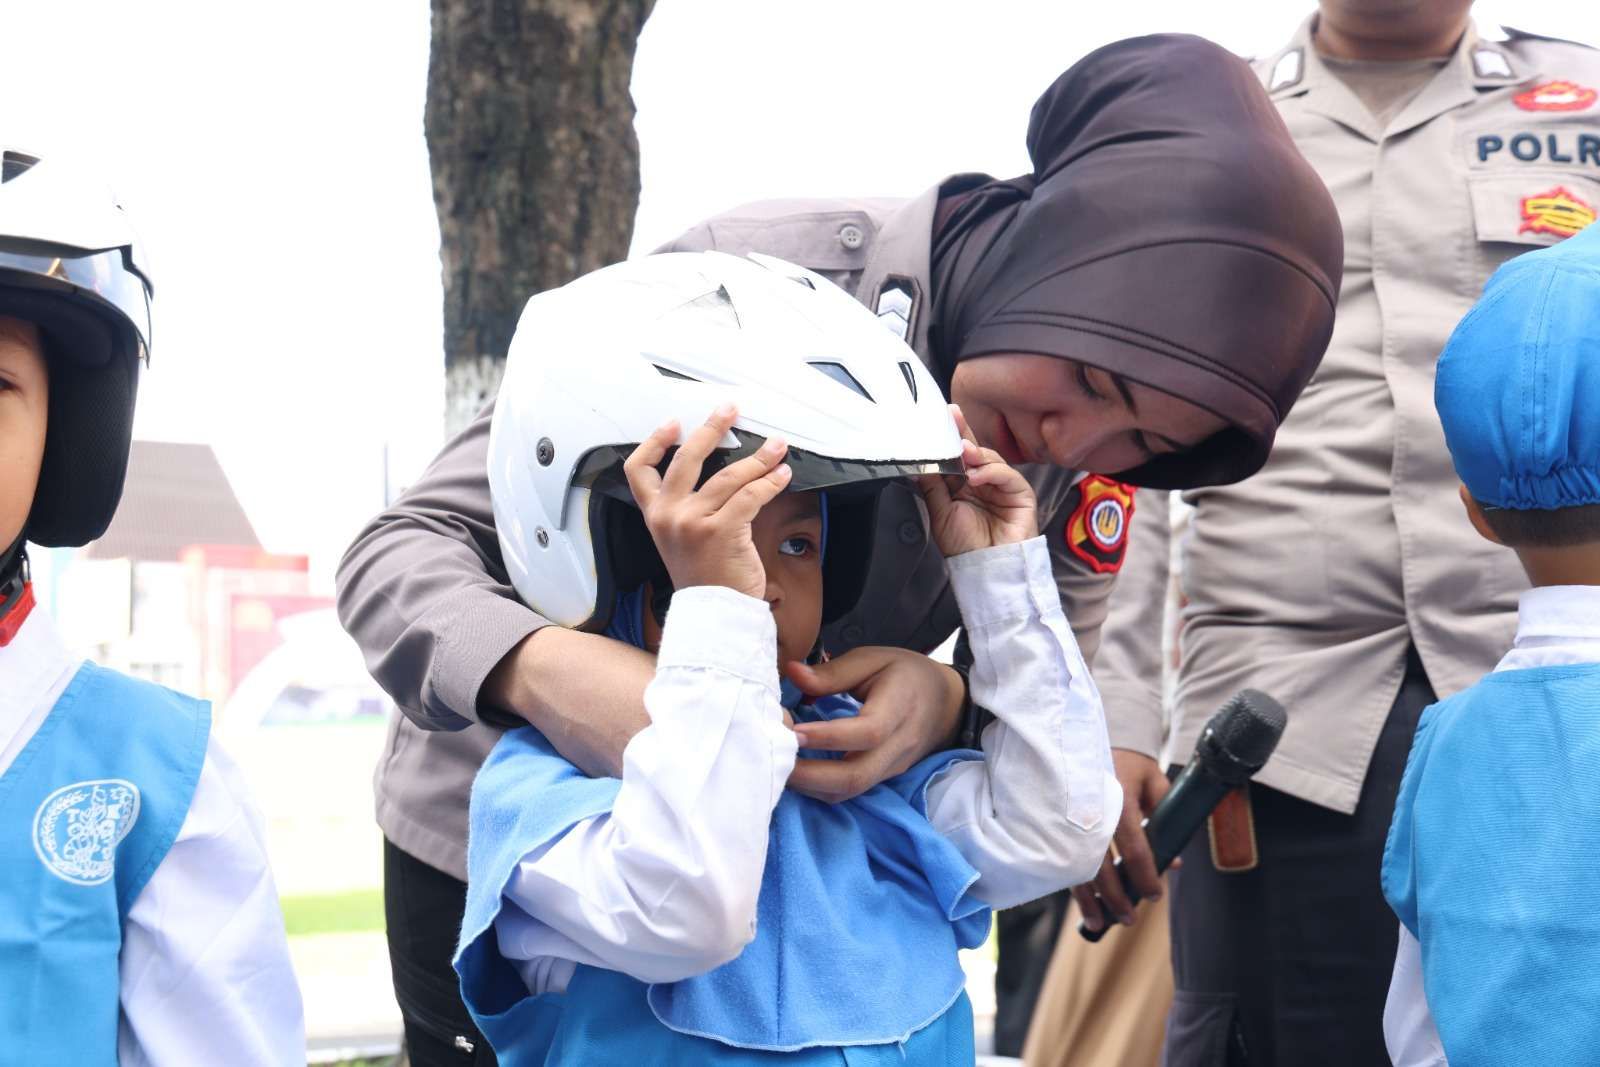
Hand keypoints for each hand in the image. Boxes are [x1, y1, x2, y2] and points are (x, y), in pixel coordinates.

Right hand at [623, 404, 790, 598]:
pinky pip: (750, 495)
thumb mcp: (681, 541)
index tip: (673, 424)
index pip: (638, 470)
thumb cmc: (705, 578)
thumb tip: (719, 471)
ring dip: (757, 458)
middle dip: (711, 429)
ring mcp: (693, 523)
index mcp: (655, 516)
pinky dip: (770, 481)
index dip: (654, 442)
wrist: (715, 614)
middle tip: (729, 410)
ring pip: (728, 476)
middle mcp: (668, 516)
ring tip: (776, 446)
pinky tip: (782, 475)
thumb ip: (687, 508)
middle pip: (686, 458)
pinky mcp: (721, 531)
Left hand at [781, 647, 965, 802]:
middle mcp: (898, 745)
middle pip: (856, 776)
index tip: (792, 730)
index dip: (828, 736)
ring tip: (778, 764)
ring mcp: (892, 767)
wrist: (946, 703)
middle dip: (810, 775)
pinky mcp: (884, 778)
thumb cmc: (905, 674)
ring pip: (850, 790)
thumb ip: (832, 672)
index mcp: (899, 706)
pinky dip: (819, 787)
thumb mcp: (873, 659)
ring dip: (810, 785)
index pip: (867, 732)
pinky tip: (796, 771)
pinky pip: (850, 791)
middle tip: (774, 756)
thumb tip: (790, 674)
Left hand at [917, 404, 1037, 556]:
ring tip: (964, 454)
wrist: (986, 570)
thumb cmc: (965, 546)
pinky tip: (977, 477)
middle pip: (975, 451)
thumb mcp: (940, 513)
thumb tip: (919, 462)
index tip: (941, 417)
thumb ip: (933, 486)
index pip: (957, 455)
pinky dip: (992, 472)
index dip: (951, 436)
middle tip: (953, 418)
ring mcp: (1002, 487)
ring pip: (991, 459)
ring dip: (977, 454)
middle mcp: (983, 482)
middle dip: (964, 434)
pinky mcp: (1020, 494)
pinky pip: (1007, 475)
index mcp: (963, 485)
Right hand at [1070, 749, 1177, 931]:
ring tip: (1100, 924)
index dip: (1145, 876)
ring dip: (1089, 899)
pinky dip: (1073, 884)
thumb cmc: (1130, 763)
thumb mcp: (1155, 782)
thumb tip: (1174, 861)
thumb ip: (1166, 818)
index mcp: (1119, 799)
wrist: (1090, 738)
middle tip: (1129, 918)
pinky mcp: (1058, 823)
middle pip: (1101, 865)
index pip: (1134, 847)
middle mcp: (1092, 811)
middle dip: (1116, 897)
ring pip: (1076, 867)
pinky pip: (1064, 859)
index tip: (1153, 896)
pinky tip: (1081, 903)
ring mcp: (1070, 818)